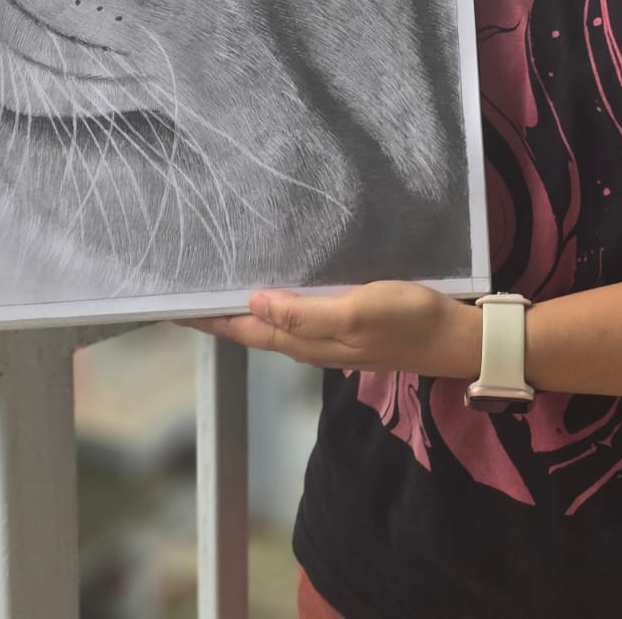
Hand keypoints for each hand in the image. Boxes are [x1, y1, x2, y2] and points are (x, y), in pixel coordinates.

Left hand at [178, 280, 481, 379]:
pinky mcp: (342, 322)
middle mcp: (306, 342)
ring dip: (242, 304)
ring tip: (217, 278)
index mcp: (303, 341)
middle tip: (185, 284)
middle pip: (250, 327)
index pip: (242, 329)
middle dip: (216, 311)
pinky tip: (272, 281)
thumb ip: (304, 312)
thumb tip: (252, 303)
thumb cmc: (404, 320)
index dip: (206, 318)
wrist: (451, 336)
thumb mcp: (354, 312)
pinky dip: (274, 298)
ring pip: (271, 320)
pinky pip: (295, 312)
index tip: (170, 304)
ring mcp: (325, 335)